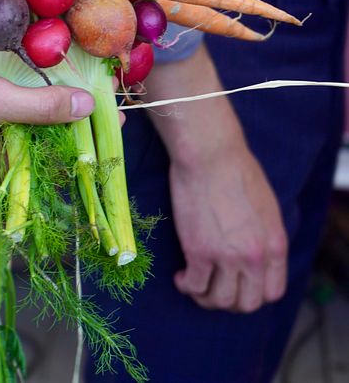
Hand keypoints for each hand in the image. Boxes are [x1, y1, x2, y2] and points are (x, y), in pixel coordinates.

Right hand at [0, 37, 96, 180]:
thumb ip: (39, 106)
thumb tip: (88, 109)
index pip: (50, 157)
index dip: (82, 135)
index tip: (113, 114)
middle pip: (35, 137)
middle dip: (64, 112)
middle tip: (96, 86)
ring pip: (17, 118)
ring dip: (41, 97)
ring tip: (74, 75)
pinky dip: (15, 88)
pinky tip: (31, 69)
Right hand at [169, 138, 287, 311]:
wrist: (209, 154)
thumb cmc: (234, 168)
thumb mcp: (265, 206)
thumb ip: (263, 234)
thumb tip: (254, 250)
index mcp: (275, 245)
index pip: (272, 292)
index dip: (252, 293)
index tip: (236, 285)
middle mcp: (255, 257)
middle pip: (246, 303)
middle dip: (229, 301)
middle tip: (213, 287)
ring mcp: (227, 257)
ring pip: (220, 300)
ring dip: (206, 298)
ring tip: (194, 283)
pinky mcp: (198, 251)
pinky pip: (195, 285)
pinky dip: (187, 286)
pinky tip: (181, 276)